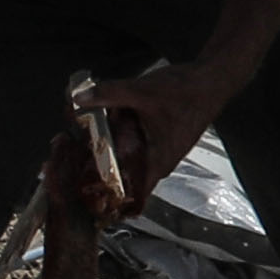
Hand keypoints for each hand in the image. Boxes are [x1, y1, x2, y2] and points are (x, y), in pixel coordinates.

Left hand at [68, 58, 245, 200]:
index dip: (105, 198)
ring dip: (104, 156)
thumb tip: (77, 98)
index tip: (80, 194)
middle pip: (122, 178)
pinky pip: (132, 148)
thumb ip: (109, 94)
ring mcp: (158, 153)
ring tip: (77, 148)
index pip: (130, 196)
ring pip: (126, 162)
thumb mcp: (142, 92)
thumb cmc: (186, 92)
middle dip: (95, 173)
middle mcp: (158, 163)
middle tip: (67, 166)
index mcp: (157, 162)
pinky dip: (116, 142)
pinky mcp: (157, 140)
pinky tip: (98, 130)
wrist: (211, 80)